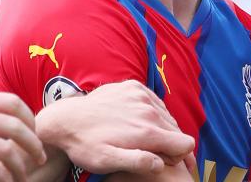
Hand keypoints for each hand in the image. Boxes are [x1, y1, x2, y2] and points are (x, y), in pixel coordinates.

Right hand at [0, 90, 45, 181]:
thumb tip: (4, 115)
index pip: (13, 103)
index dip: (30, 119)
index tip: (35, 133)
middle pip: (16, 126)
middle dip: (34, 144)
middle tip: (40, 157)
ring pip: (7, 149)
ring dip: (21, 165)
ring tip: (23, 175)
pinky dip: (4, 177)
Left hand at [36, 80, 194, 175]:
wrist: (65, 120)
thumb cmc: (85, 145)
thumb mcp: (107, 161)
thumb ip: (138, 162)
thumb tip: (161, 164)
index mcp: (147, 131)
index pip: (186, 143)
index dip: (178, 156)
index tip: (163, 160)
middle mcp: (149, 110)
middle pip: (177, 130)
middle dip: (170, 143)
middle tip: (151, 153)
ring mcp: (142, 95)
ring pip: (168, 116)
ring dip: (161, 128)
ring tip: (142, 137)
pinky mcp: (134, 86)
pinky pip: (156, 101)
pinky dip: (152, 112)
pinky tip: (137, 121)